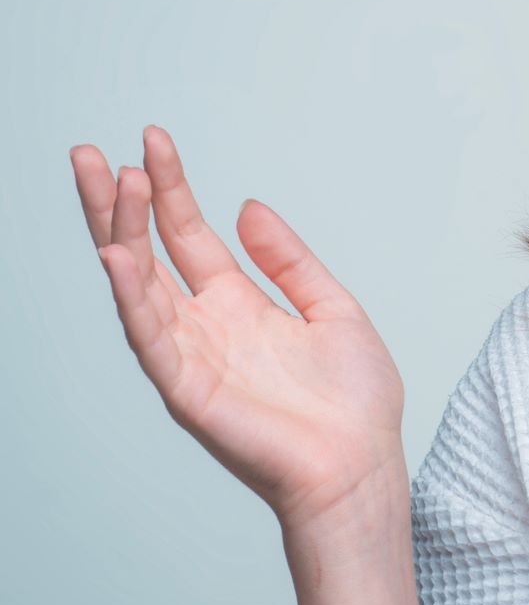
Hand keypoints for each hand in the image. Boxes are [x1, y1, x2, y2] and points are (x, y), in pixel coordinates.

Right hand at [72, 125, 407, 529]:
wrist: (361, 465)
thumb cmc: (353, 402)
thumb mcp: (333, 308)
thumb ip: (290, 259)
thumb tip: (247, 206)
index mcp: (237, 305)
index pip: (188, 235)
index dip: (169, 188)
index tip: (153, 139)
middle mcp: (204, 326)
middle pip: (147, 252)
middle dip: (119, 203)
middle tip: (91, 151)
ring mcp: (190, 356)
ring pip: (139, 284)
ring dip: (121, 234)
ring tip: (113, 181)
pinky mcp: (187, 389)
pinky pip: (150, 336)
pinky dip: (131, 297)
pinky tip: (117, 255)